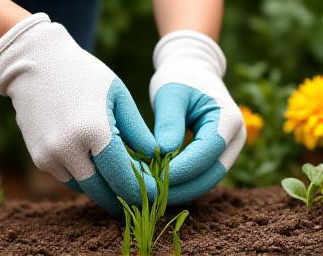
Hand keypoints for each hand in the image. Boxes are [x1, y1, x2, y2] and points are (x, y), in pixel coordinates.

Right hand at [0, 13, 156, 214]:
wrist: (35, 63)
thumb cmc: (84, 74)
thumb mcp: (119, 96)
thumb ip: (137, 131)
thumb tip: (154, 157)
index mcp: (94, 131)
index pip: (123, 177)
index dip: (142, 191)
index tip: (155, 194)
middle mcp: (67, 150)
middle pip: (102, 191)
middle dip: (123, 199)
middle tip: (140, 197)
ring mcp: (49, 156)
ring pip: (84, 187)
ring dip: (103, 188)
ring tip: (120, 180)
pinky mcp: (38, 158)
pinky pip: (68, 177)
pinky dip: (85, 177)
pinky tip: (97, 166)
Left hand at [149, 30, 245, 203]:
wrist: (192, 71)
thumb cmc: (179, 77)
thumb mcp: (170, 94)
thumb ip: (169, 123)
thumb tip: (162, 154)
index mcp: (228, 119)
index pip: (206, 153)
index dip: (181, 169)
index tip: (153, 177)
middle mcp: (236, 137)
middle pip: (211, 173)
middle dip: (181, 187)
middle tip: (149, 193)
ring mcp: (230, 147)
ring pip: (207, 178)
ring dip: (181, 189)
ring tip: (151, 192)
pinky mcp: (218, 153)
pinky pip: (202, 173)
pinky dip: (182, 181)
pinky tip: (158, 184)